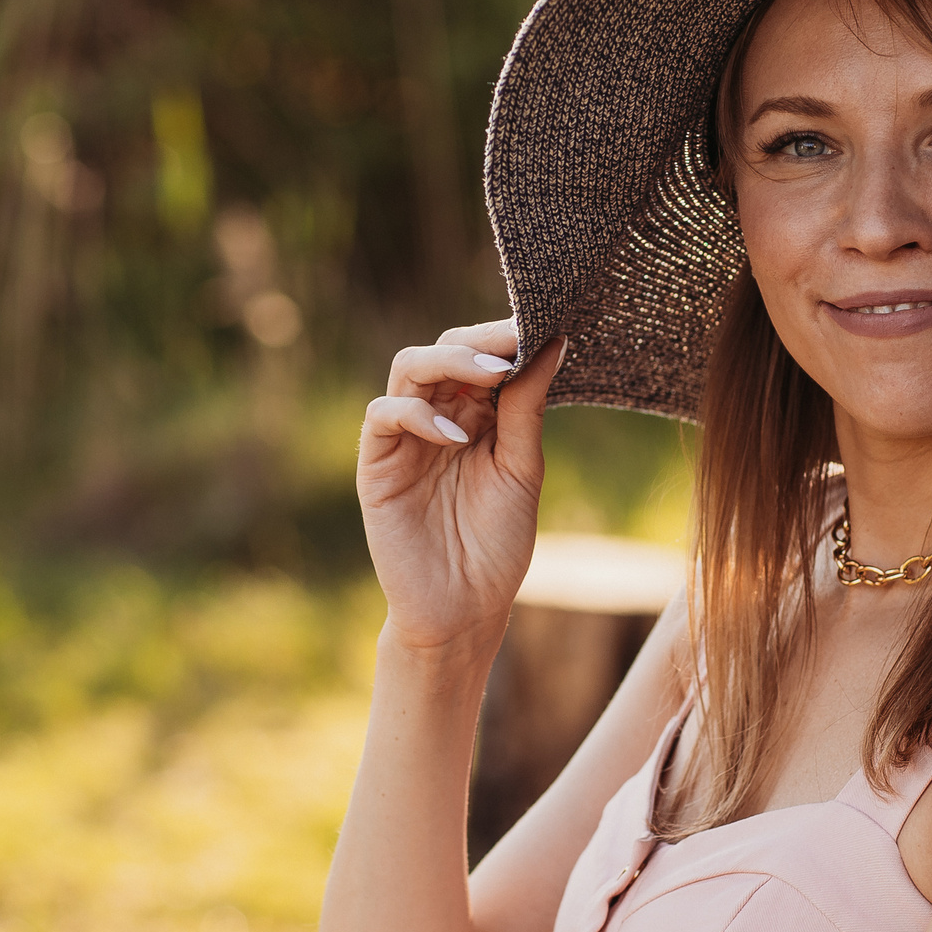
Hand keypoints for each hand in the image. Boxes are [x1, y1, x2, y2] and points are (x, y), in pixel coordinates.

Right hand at [356, 319, 561, 650]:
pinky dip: (418, 414)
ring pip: (409, 369)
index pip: (481, 355)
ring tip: (490, 374)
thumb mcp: (522, 468)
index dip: (504, 336)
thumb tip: (555, 341)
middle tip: (513, 343)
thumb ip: (528, 406)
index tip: (540, 322)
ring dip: (449, 361)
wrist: (464, 609)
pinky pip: (384, 415)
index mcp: (476, 416)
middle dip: (478, 342)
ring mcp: (403, 438)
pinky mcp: (376, 464)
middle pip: (443, 349)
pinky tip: (456, 437)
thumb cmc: (497, 544)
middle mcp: (437, 417)